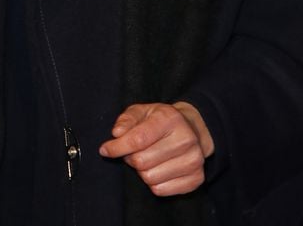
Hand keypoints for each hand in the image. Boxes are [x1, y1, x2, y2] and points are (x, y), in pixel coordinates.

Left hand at [98, 101, 213, 195]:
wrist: (193, 130)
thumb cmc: (161, 121)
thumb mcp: (142, 111)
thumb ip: (127, 119)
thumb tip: (117, 133)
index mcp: (170, 118)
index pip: (139, 139)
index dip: (117, 147)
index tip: (105, 150)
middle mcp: (186, 139)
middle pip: (142, 162)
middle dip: (130, 158)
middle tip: (133, 152)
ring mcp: (194, 160)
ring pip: (150, 178)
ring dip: (142, 171)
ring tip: (147, 159)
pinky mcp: (197, 179)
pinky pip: (161, 190)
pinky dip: (153, 183)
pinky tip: (158, 169)